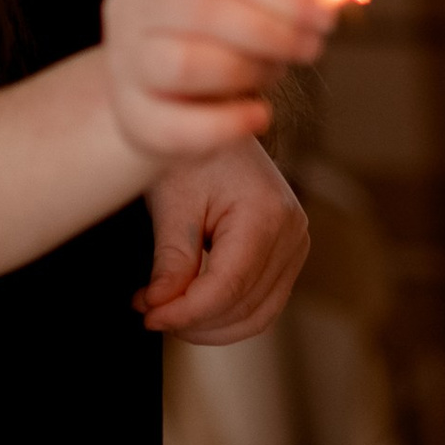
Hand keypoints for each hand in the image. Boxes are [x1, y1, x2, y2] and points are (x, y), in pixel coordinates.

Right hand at [98, 0, 335, 173]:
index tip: (326, 12)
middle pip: (203, 12)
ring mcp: (125, 64)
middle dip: (271, 31)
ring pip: (186, 63)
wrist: (156, 97)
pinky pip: (181, 125)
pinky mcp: (132, 118)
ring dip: (246, 70)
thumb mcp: (245, 2)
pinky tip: (258, 116)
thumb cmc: (210, 39)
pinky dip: (230, 124)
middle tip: (311, 47)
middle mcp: (131, 6)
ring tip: (272, 73)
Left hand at [137, 142, 311, 344]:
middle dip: (194, 321)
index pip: (227, 287)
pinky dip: (226, 313)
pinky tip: (190, 306)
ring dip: (210, 325)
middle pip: (245, 306)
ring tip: (166, 312)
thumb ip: (171, 261)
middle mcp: (293, 231)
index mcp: (267, 213)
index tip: (148, 317)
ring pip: (258, 314)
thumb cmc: (193, 152)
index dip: (185, 312)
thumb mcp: (173, 201)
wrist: (217, 119)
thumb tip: (159, 311)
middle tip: (150, 315)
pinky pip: (262, 301)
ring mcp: (296, 243)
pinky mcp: (288, 252)